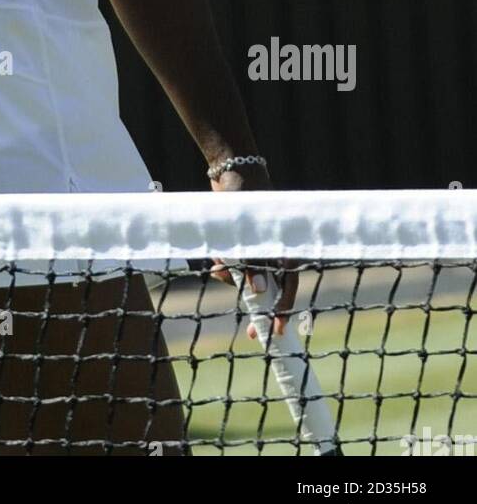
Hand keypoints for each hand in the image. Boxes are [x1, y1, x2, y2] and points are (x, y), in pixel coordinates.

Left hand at [208, 165, 298, 340]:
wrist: (230, 168)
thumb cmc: (245, 196)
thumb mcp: (247, 232)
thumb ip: (253, 264)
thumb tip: (260, 293)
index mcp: (285, 247)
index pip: (289, 286)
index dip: (284, 310)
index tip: (275, 330)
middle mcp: (274, 249)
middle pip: (268, 288)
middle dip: (255, 306)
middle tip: (250, 335)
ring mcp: (258, 246)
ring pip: (247, 277)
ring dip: (231, 278)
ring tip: (216, 264)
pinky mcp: (241, 241)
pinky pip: (235, 264)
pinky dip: (225, 266)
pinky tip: (214, 257)